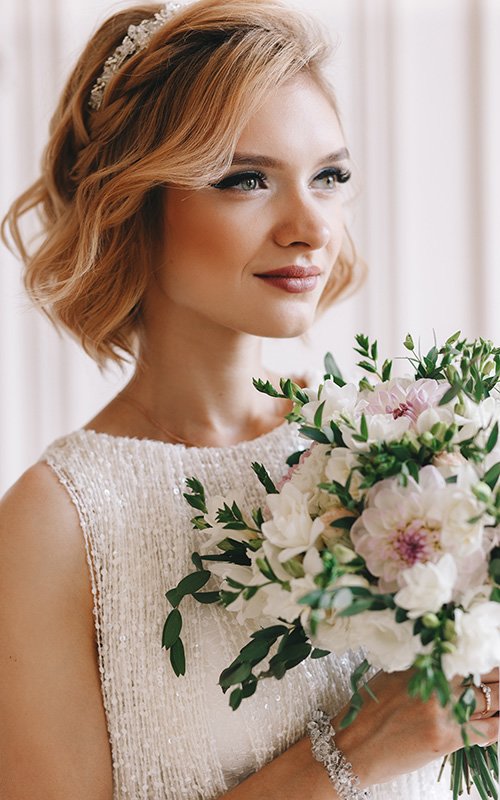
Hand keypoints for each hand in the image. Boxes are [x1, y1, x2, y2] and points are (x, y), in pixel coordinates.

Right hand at [332, 667, 498, 787]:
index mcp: (420, 664)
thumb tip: (445, 663)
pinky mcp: (446, 739)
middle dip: (497, 675)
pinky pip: (487, 731)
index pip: (464, 650)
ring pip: (491, 700)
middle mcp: (434, 684)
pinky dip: (497, 727)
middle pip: (483, 673)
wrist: (352, 747)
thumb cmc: (367, 711)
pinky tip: (497, 724)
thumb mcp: (390, 677)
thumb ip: (420, 669)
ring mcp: (442, 712)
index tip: (489, 652)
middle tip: (499, 677)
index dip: (482, 653)